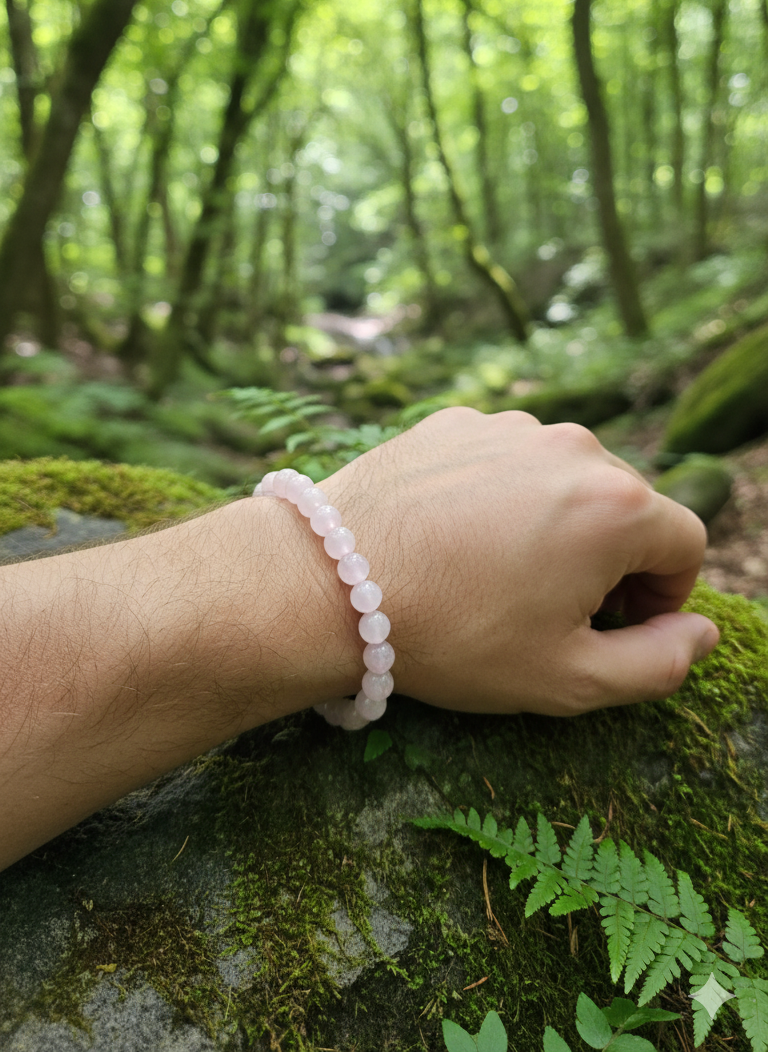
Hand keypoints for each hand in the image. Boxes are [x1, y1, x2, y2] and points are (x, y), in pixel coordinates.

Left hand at [318, 408, 716, 716]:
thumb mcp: (567, 679)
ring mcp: (510, 428)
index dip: (663, 598)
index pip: (685, 545)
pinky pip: (506, 461)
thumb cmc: (453, 635)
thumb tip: (700, 634)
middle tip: (552, 611)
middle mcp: (573, 448)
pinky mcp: (456, 421)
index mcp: (617, 506)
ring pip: (564, 479)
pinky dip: (500, 496)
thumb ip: (658, 664)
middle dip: (610, 559)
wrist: (328, 582)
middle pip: (627, 505)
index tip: (614, 628)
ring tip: (496, 575)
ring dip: (554, 523)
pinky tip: (455, 540)